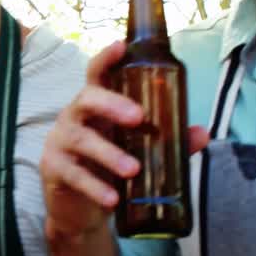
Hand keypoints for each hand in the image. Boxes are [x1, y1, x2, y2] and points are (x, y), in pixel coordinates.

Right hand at [41, 41, 208, 239]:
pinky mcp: (53, 169)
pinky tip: (113, 199)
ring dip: (109, 154)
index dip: (106, 58)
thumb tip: (202, 134)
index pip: (97, 73)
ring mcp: (60, 142)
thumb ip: (167, 141)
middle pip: (87, 98)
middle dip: (112, 104)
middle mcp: (74, 116)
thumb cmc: (108, 169)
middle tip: (139, 118)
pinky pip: (74, 175)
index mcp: (96, 106)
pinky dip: (95, 187)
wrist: (80, 210)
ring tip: (133, 170)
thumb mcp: (137, 152)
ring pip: (82, 139)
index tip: (121, 46)